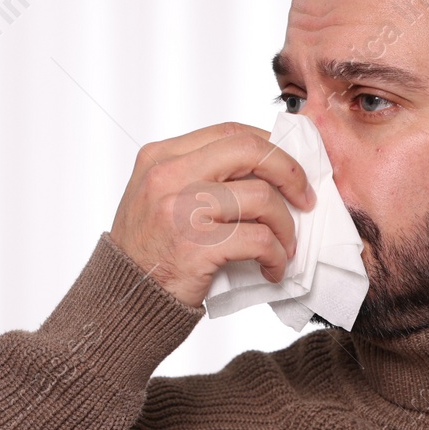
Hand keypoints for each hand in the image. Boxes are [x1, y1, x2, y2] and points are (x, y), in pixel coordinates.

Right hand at [108, 121, 316, 307]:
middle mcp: (169, 176)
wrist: (124, 297)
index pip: (231, 132)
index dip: (272, 146)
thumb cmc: (149, 250)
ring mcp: (181, 210)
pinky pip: (259, 240)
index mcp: (161, 156)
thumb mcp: (159, 196)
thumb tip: (266, 169)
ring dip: (285, 226)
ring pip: (262, 197)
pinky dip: (276, 256)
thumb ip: (199, 175)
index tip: (290, 169)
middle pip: (250, 151)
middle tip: (304, 199)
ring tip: (284, 246)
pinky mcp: (196, 246)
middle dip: (290, 173)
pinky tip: (272, 268)